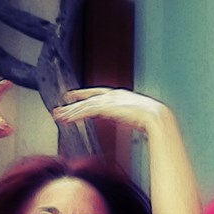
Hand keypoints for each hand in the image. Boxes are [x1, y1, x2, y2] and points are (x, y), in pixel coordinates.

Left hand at [51, 87, 176, 134]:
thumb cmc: (149, 119)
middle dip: (71, 105)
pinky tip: (68, 120)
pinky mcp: (107, 107)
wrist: (156, 117)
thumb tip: (111, 117)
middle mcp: (112, 95)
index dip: (83, 95)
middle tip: (57, 110)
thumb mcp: (130, 115)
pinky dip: (76, 116)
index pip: (96, 93)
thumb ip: (118, 114)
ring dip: (70, 112)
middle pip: (87, 99)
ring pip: (84, 105)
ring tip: (57, 117)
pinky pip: (87, 111)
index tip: (71, 96)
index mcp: (119, 95)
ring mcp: (109, 100)